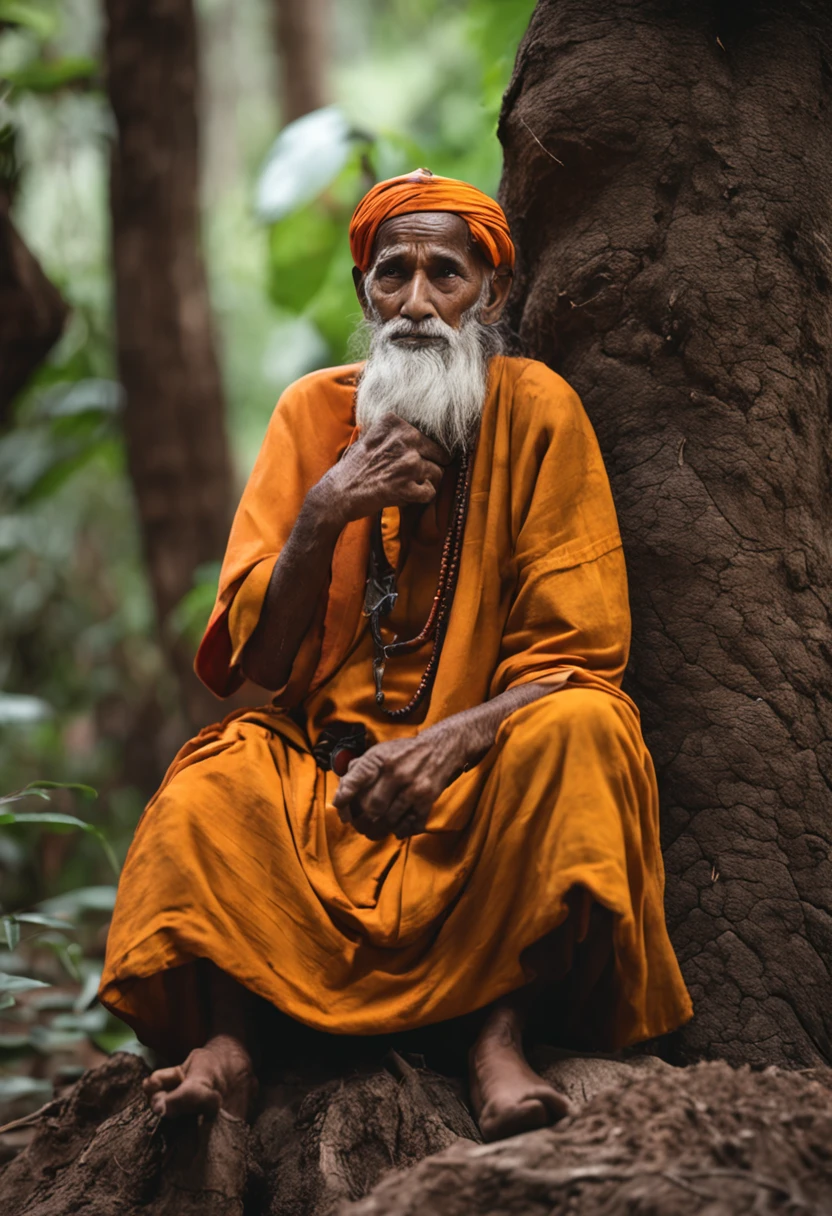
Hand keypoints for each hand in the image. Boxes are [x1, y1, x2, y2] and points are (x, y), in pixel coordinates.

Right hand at [313, 414, 448, 526]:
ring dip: (425, 482)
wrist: (338, 493)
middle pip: (439, 454)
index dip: (423, 451)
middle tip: (414, 475)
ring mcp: (408, 464)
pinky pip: (430, 492)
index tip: (410, 459)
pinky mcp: (407, 487)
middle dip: (429, 465)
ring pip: (438, 473)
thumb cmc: (354, 467)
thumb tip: (420, 433)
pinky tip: (406, 495)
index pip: (428, 437)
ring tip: (406, 485)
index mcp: (396, 424)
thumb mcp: (371, 437)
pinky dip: (422, 497)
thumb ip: (395, 433)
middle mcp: (405, 439)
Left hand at [332, 726, 461, 840]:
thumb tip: (342, 790)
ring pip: (389, 819)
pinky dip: (401, 830)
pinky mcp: (427, 799)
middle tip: (358, 826)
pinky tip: (396, 830)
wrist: (441, 747)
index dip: (343, 797)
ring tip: (372, 832)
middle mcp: (395, 772)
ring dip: (378, 830)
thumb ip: (361, 767)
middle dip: (361, 822)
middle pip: (371, 807)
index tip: (339, 807)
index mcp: (380, 758)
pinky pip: (411, 823)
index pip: (355, 780)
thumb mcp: (380, 751)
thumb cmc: (405, 752)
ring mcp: (413, 787)